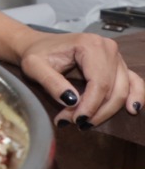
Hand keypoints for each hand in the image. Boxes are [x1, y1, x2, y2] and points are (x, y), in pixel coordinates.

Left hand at [13, 28, 144, 124]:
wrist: (38, 46)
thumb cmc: (36, 55)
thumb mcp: (33, 67)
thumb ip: (51, 82)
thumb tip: (73, 101)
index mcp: (90, 45)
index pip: (99, 83)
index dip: (90, 105)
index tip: (75, 121)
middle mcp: (108, 48)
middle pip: (113, 89)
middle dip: (95, 111)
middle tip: (74, 123)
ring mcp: (116, 56)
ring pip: (122, 90)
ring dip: (107, 111)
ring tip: (86, 123)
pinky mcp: (118, 65)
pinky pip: (134, 82)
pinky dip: (135, 96)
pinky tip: (132, 110)